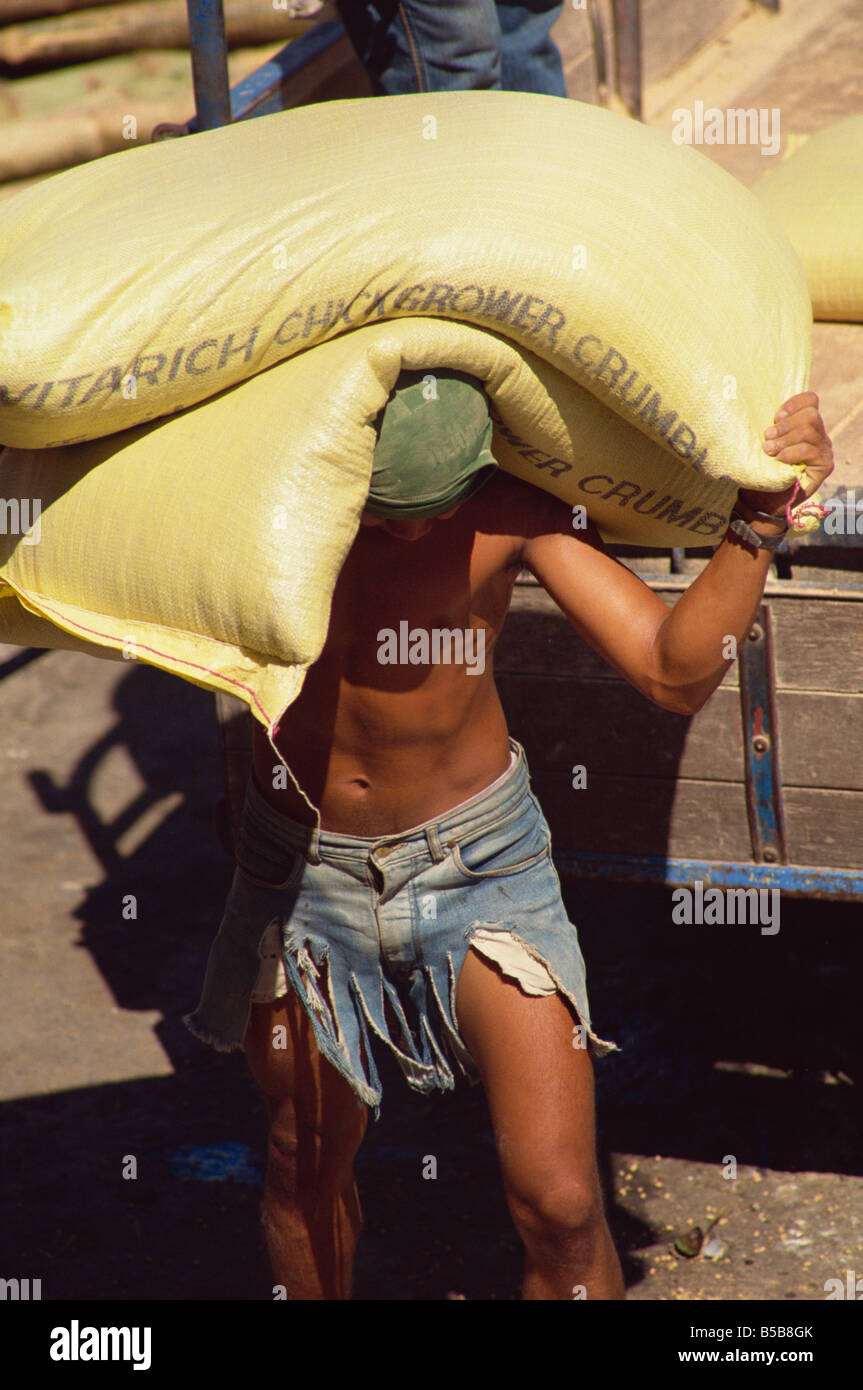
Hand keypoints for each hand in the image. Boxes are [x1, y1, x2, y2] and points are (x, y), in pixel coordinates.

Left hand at [738, 391, 833, 516]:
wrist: (764, 502)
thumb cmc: (761, 470)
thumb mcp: (764, 443)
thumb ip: (771, 427)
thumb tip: (759, 408)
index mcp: (806, 425)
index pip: (810, 401)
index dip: (793, 403)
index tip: (775, 416)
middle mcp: (819, 435)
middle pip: (810, 415)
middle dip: (785, 425)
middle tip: (767, 437)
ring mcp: (824, 450)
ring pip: (808, 431)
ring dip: (784, 440)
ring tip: (769, 450)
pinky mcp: (824, 466)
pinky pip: (808, 450)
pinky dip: (790, 453)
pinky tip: (779, 460)